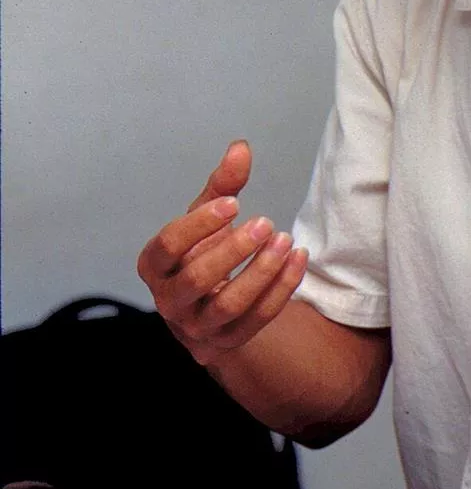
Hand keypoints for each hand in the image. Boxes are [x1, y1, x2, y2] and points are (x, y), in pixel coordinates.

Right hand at [137, 140, 306, 364]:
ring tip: (286, 239)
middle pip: (197, 278)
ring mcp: (198, 326)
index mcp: (154, 266)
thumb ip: (222, 185)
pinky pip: (258, 319)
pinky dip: (282, 288)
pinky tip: (299, 257)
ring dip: (261, 272)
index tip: (234, 202)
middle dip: (233, 250)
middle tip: (265, 222)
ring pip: (228, 305)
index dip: (199, 224)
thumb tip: (241, 147)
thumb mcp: (206, 218)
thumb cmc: (202, 251)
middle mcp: (169, 301)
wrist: (207, 304)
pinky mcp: (228, 341)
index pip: (168, 246)